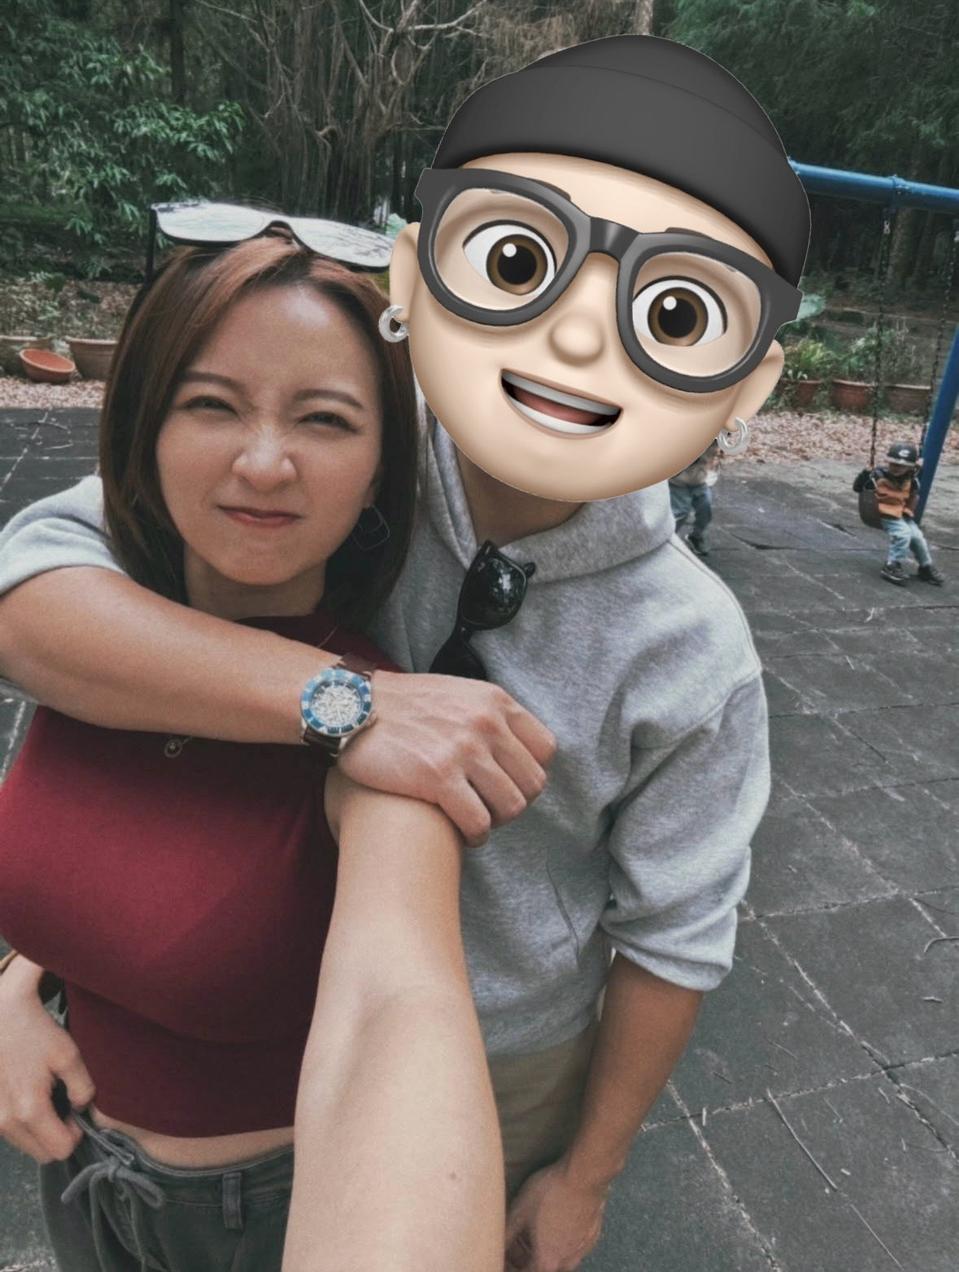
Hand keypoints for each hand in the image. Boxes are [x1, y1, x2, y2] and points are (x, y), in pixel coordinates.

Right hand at [0, 958, 94, 1161]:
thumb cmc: (33, 1031)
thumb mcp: (68, 1054)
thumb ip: (82, 1088)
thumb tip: (82, 1109)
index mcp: (29, 1110)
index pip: (60, 1151)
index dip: (76, 1135)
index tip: (77, 1112)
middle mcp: (5, 1122)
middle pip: (41, 1154)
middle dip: (58, 1135)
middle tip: (64, 1105)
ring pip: (25, 1144)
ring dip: (40, 1130)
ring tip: (46, 1096)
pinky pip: (10, 1132)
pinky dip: (23, 1122)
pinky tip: (28, 1093)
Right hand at [340, 670, 555, 846]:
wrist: (351, 706)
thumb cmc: (401, 706)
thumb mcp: (457, 694)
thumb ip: (488, 715)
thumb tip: (513, 748)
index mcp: (495, 701)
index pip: (545, 749)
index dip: (529, 773)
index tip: (509, 783)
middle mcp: (486, 723)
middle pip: (533, 783)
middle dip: (514, 802)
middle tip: (490, 807)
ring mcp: (464, 750)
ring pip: (511, 806)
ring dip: (495, 821)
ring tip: (476, 820)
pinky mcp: (438, 777)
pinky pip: (478, 822)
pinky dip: (475, 835)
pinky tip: (462, 833)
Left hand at [504, 1160, 607, 1271]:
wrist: (585, 1176)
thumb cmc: (552, 1192)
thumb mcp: (520, 1210)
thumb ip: (507, 1233)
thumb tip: (496, 1244)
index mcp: (547, 1260)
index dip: (509, 1267)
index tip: (503, 1258)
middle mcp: (567, 1260)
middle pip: (542, 1268)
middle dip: (525, 1261)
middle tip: (514, 1247)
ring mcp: (582, 1248)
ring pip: (559, 1258)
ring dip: (544, 1251)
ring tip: (534, 1233)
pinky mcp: (592, 1235)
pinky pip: (573, 1245)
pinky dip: (561, 1240)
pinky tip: (555, 1222)